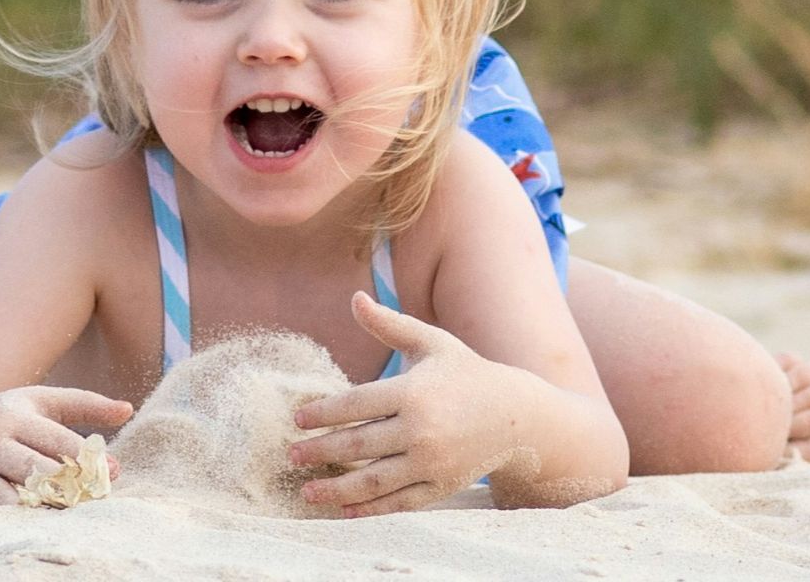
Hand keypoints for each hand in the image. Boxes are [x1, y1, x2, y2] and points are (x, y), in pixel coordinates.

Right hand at [0, 387, 131, 505]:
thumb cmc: (5, 416)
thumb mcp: (40, 401)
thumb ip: (85, 404)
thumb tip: (129, 409)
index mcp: (16, 417)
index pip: (57, 440)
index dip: (87, 458)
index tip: (114, 472)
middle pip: (34, 470)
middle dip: (65, 488)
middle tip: (93, 501)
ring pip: (6, 497)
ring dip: (36, 510)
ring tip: (63, 518)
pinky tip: (18, 529)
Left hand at [288, 292, 519, 517]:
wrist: (517, 417)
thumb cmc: (466, 374)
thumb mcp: (431, 343)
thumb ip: (390, 324)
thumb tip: (355, 299)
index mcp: (414, 391)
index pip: (356, 403)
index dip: (322, 412)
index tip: (297, 420)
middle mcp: (422, 429)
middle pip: (358, 443)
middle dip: (320, 451)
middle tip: (292, 455)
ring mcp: (433, 462)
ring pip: (374, 480)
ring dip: (336, 489)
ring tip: (306, 492)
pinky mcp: (442, 486)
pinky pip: (399, 502)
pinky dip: (370, 510)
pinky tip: (343, 511)